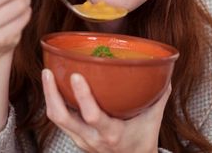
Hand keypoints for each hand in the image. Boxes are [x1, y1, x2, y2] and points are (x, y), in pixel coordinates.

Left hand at [42, 69, 170, 152]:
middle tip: (48, 71)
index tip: (76, 75)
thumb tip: (164, 72)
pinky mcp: (75, 136)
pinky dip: (54, 101)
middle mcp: (91, 138)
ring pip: (56, 118)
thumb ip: (158, 96)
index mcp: (111, 134)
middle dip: (51, 94)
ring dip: (49, 96)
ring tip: (47, 74)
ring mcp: (80, 139)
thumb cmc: (141, 140)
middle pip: (63, 118)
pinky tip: (54, 85)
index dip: (83, 96)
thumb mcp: (152, 121)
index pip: (92, 116)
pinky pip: (60, 119)